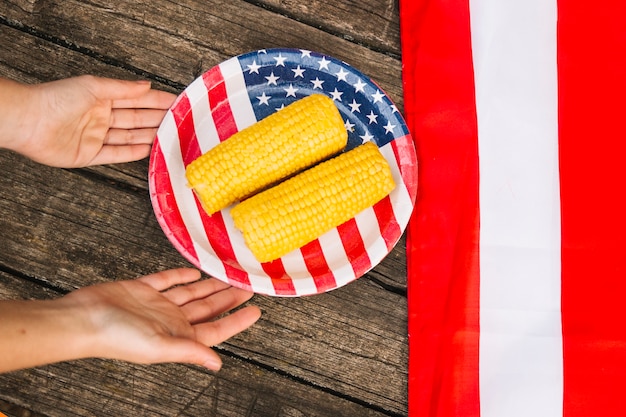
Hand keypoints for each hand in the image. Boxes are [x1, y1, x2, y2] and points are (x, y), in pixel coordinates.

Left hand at [0, 75, 175, 166]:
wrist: (29, 121)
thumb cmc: (55, 99)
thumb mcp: (95, 87)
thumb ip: (123, 89)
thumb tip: (146, 85)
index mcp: (101, 98)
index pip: (136, 100)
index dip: (157, 101)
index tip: (177, 102)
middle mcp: (100, 117)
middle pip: (135, 119)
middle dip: (157, 119)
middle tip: (180, 122)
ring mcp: (96, 136)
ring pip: (129, 137)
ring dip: (149, 136)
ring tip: (170, 136)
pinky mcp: (89, 154)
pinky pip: (116, 154)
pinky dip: (133, 153)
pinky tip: (148, 150)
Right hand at [64, 268, 260, 369]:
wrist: (81, 319)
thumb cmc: (115, 337)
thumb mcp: (158, 346)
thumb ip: (189, 351)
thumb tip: (217, 365)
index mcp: (177, 336)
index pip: (215, 329)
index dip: (237, 321)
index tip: (256, 310)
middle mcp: (169, 320)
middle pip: (207, 308)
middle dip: (228, 298)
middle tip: (248, 287)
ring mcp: (156, 304)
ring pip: (191, 293)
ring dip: (210, 285)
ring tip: (229, 277)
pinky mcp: (141, 289)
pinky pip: (166, 280)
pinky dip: (181, 275)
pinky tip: (194, 272)